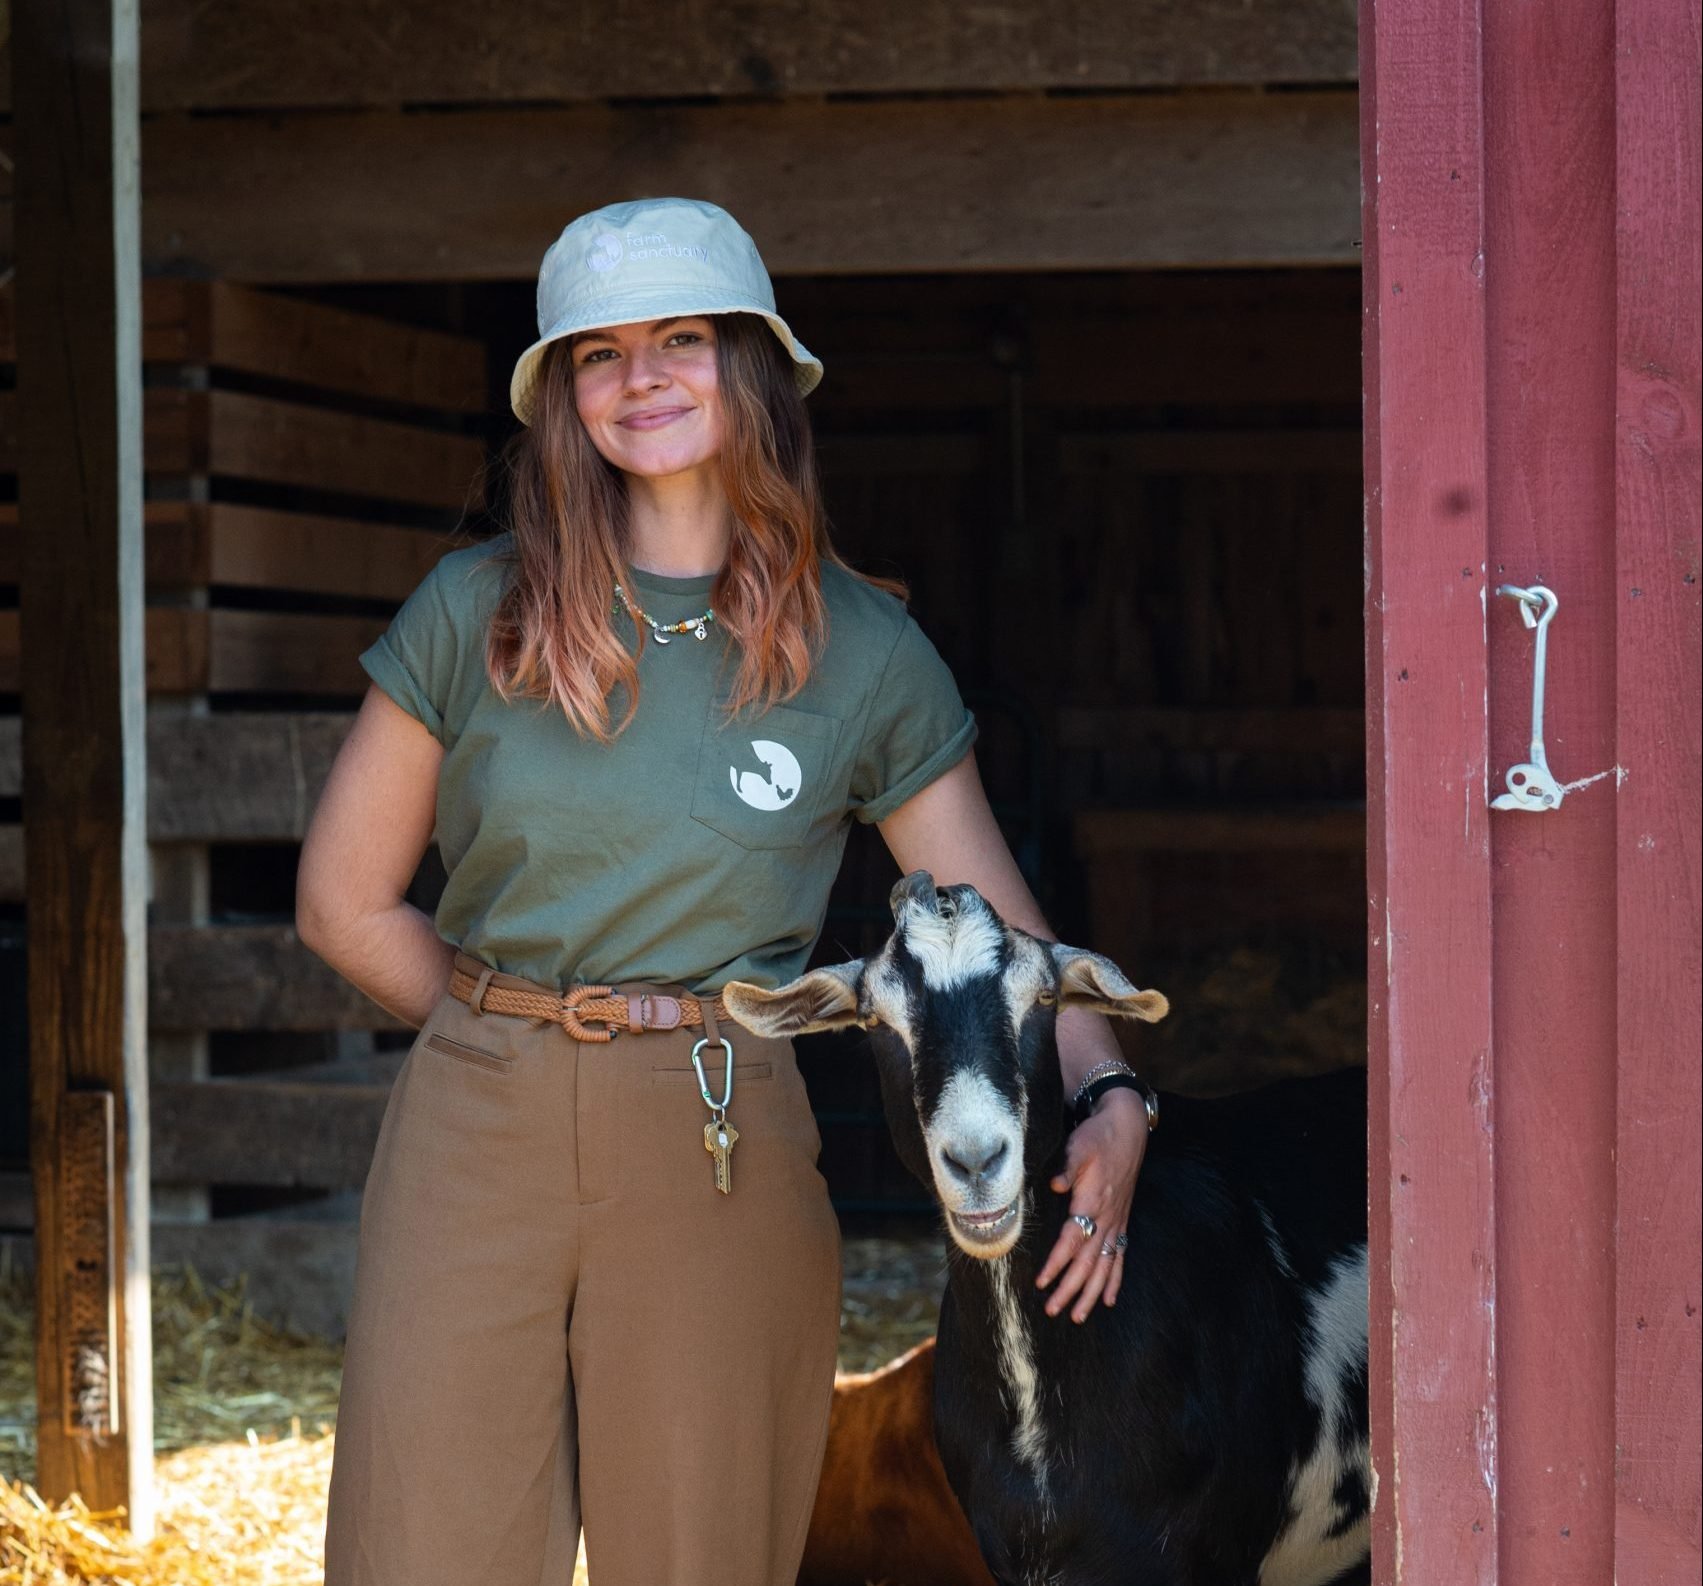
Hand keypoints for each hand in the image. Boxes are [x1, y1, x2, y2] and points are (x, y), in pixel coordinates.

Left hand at [1034, 1086, 1148, 1321]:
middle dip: (1071, 1289)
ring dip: (1091, 1293)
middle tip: (1052, 1310)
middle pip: (1088, 1262)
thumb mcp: (1079, 1146)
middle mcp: (1107, 1217)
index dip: (1058, 1263)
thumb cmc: (1098, 1136)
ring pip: (1105, 1266)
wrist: (1126, 1128)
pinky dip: (1114, 1281)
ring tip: (1078, 1316)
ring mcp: (1117, 1222)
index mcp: (1093, 1202)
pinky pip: (1120, 1257)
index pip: (1073, 1240)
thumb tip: (1054, 1184)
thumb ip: (1067, 1167)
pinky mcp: (1121, 1221)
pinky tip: (1109, 1300)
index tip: (1042, 1281)